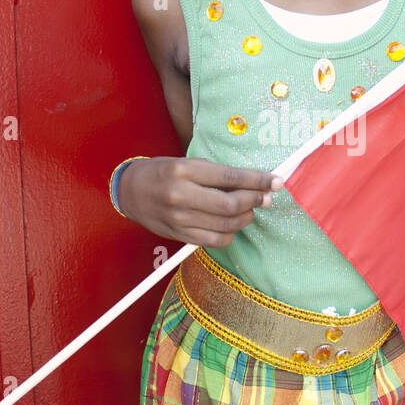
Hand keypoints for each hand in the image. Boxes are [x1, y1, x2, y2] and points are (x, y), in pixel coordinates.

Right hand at [116, 156, 282, 245]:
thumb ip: (215, 173)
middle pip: (230, 204)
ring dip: (245, 218)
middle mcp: (180, 195)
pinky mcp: (178, 235)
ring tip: (249, 210)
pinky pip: (213, 241)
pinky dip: (229, 235)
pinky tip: (232, 226)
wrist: (129, 192)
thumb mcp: (186, 162)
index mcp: (183, 171)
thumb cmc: (162, 173)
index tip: (275, 181)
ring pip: (225, 225)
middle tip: (265, 198)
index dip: (257, 180)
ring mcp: (179, 218)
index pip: (229, 177)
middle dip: (254, 201)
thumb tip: (250, 182)